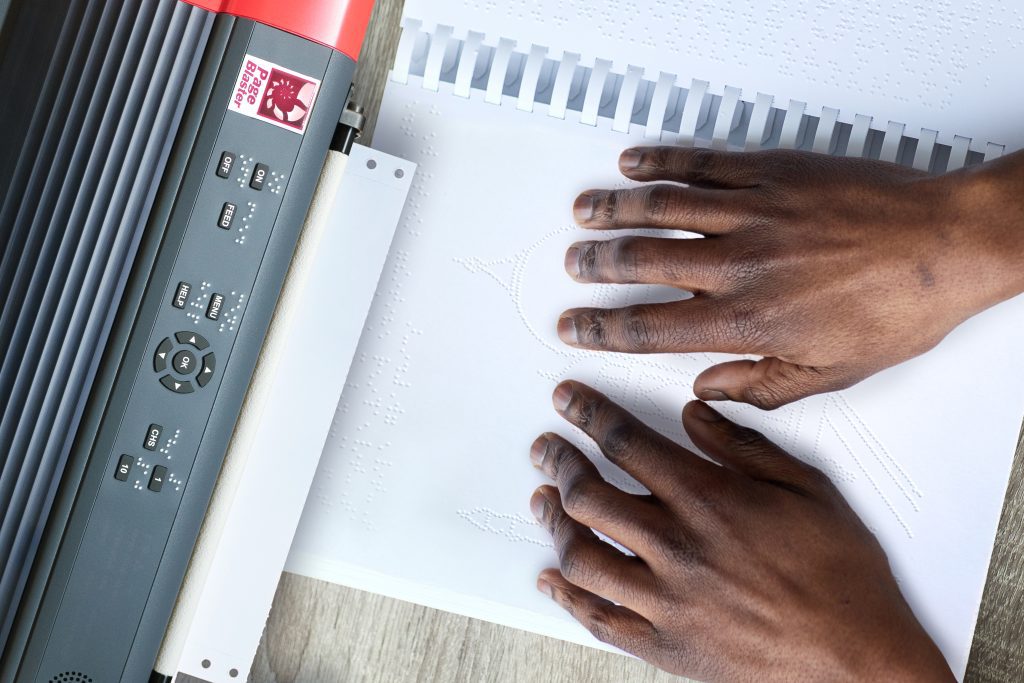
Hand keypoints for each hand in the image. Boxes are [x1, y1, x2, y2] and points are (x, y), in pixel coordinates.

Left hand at [530, 380, 954, 681]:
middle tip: (546, 448)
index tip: (568, 402)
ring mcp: (666, 600)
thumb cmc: (841, 576)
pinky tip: (552, 578)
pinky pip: (598, 618)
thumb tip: (694, 415)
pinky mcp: (664, 644)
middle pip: (589, 494)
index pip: (625, 442)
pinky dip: (566, 596)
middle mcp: (677, 547)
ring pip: (582, 555)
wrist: (859, 657)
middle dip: (558, 461)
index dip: (587, 415)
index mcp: (708, 500)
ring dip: (554, 522)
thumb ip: (741, 447)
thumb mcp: (805, 488)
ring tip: (543, 500)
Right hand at [560, 147, 1023, 407]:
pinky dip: (661, 161)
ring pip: (662, 206)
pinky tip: (634, 163)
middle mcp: (740, 264)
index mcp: (748, 319)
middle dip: (595, 264)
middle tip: (571, 265)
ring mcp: (753, 212)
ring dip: (613, 210)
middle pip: (642, 260)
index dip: (601, 328)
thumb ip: (758, 387)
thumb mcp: (830, 374)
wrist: (947, 246)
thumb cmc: (898, 307)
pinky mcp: (772, 174)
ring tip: (583, 212)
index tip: (575, 326)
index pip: (650, 327)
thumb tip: (708, 390)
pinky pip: (702, 164)